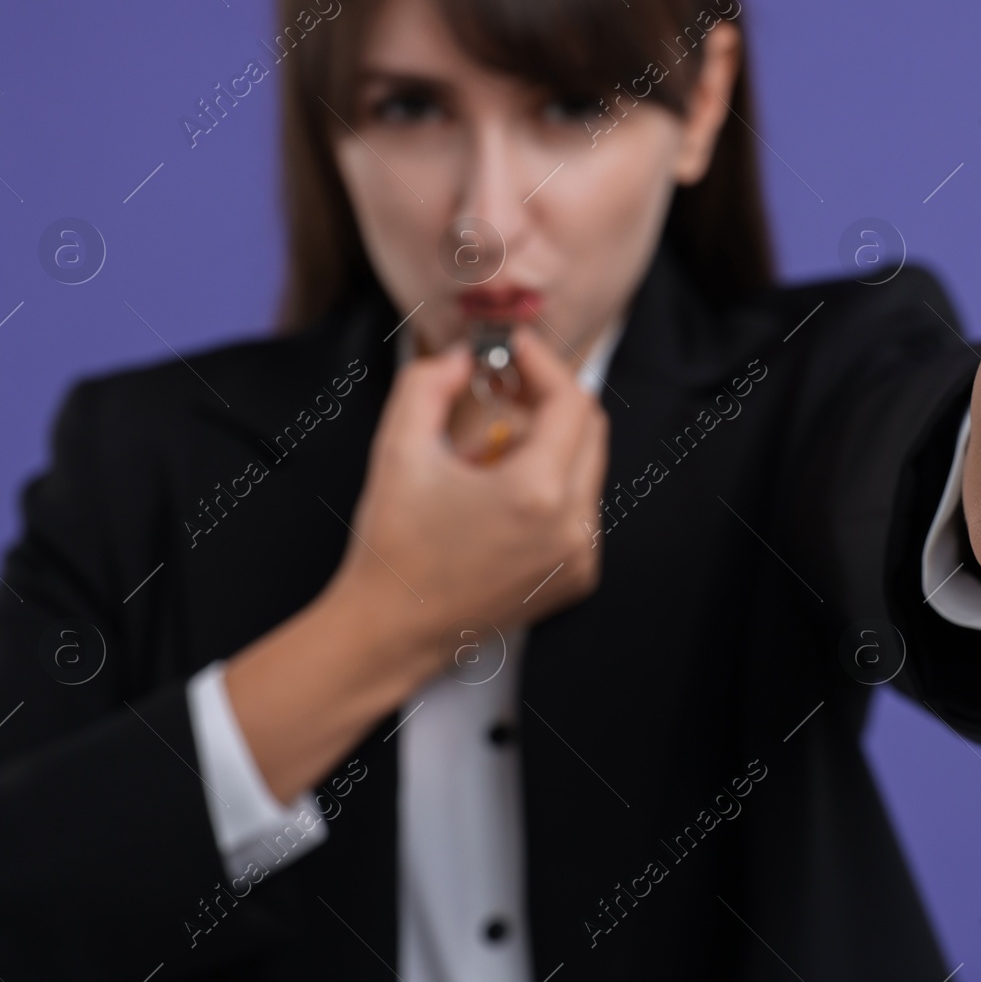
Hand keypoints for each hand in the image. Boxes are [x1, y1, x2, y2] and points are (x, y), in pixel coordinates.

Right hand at [331, 323, 610, 661]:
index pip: (570, 402)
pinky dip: (551, 488)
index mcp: (537, 493)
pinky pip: (581, 510)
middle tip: (504, 386)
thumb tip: (462, 358)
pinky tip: (499, 500)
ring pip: (587, 469)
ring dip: (547, 445)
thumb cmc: (393, 548)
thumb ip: (429, 383)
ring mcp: (580, 557)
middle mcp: (573, 528)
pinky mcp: (577, 577)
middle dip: (548, 400)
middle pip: (589, 430)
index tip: (512, 351)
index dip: (542, 365)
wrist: (391, 630)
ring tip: (487, 457)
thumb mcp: (399, 449)